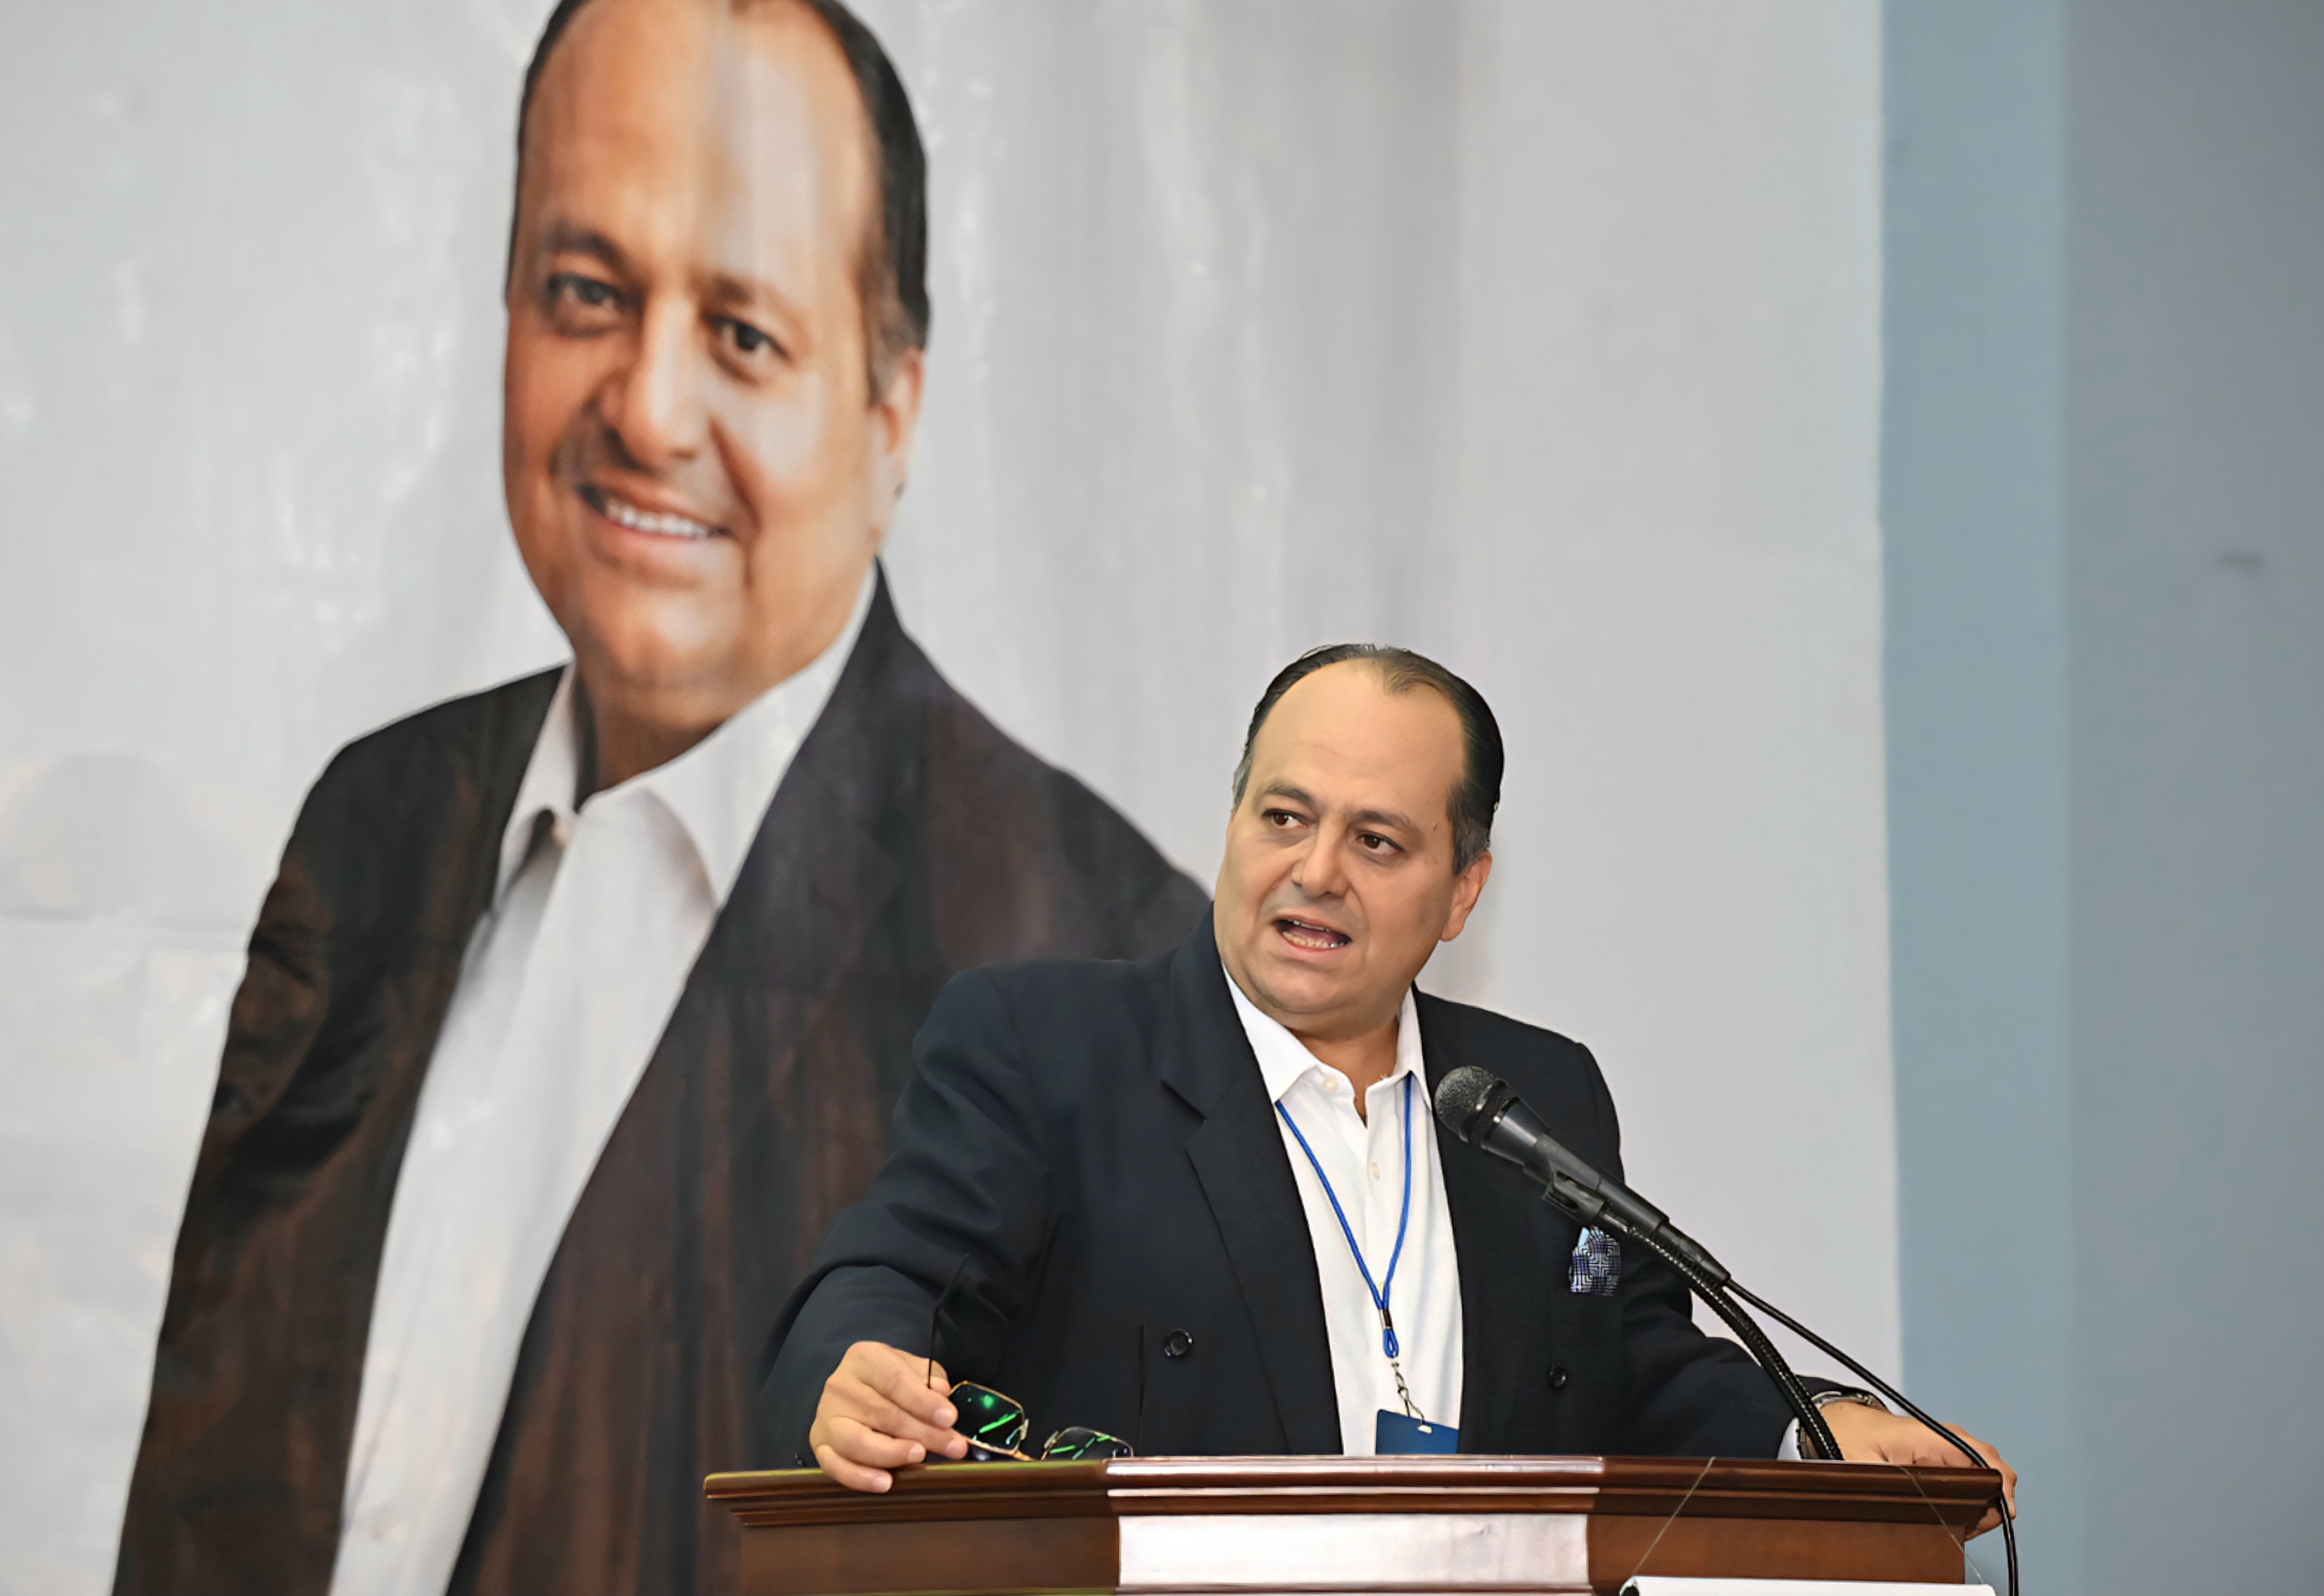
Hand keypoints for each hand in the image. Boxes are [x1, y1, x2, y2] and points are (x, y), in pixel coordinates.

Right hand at [807, 1340, 969, 1491]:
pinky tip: (885, 1482)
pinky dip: (860, 1478)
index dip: (924, 1402)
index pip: (895, 1381)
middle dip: (923, 1433)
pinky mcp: (819, 1443)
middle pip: (882, 1414)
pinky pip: (836, 1466)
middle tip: (951, 1446)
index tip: (949, 1418)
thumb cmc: (889, 1380)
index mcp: (864, 1359)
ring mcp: (826, 1416)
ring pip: (856, 1441)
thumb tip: (940, 1392)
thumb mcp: (912, 1368)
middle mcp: (840, 1385)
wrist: (855, 1388)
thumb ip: (929, 1377)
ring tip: (919, 1457)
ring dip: (891, 1454)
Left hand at [1820, 1401, 2018, 1535]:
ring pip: (1988, 1471)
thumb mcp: (1863, 1467)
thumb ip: (1893, 1485)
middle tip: (1977, 1524)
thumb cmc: (1849, 1439)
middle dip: (1996, 1498)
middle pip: (1993, 1466)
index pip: (1982, 1458)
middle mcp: (1945, 1437)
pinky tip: (1964, 1511)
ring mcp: (1948, 1444)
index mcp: (1928, 1437)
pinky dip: (1979, 1493)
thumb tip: (1918, 1506)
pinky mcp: (1945, 1454)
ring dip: (1987, 1498)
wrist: (1840, 1424)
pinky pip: (1976, 1472)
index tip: (2000, 1511)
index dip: (1998, 1486)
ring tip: (1968, 1521)